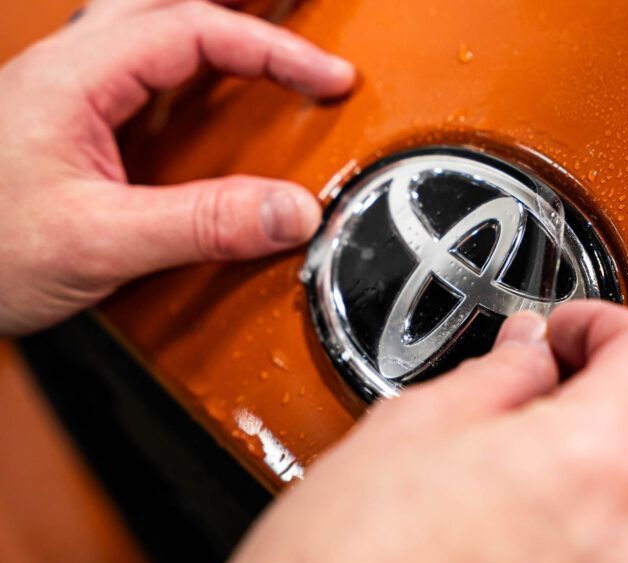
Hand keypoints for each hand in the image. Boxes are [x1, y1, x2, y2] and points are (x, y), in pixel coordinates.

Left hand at [0, 0, 355, 335]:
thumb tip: (290, 210)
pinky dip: (191, 64)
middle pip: (171, 2)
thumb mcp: (98, 242)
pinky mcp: (68, 120)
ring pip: (151, 21)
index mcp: (76, 78)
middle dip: (247, 12)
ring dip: (215, 25)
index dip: (276, 52)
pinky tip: (206, 91)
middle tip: (300, 29)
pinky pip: (140, 67)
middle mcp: (70, 69)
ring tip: (266, 41)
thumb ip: (202, 224)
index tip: (330, 80)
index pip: (197, 30)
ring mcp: (66, 90)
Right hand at [226, 301, 627, 562]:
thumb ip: (497, 376)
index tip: (567, 332)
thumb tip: (530, 351)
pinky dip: (605, 523)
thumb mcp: (411, 431)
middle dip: (621, 395)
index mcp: (593, 465)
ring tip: (531, 455)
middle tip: (549, 386)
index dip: (608, 324)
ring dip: (617, 462)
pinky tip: (533, 515)